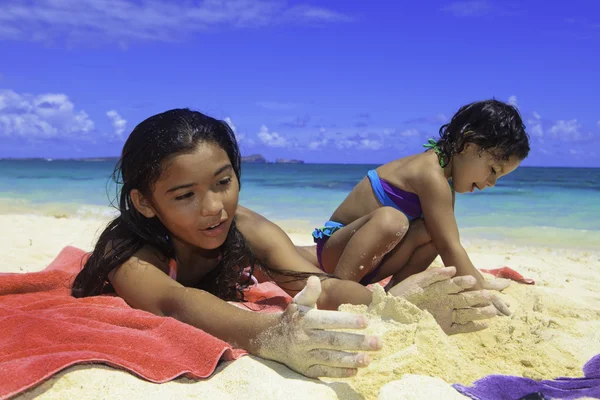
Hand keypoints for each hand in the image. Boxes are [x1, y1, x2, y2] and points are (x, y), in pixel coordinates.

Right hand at [252, 276, 382, 377]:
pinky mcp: (306, 369)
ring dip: (350, 359)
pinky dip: (339, 372)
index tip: (366, 322)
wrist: (271, 339)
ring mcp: (305, 356)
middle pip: (333, 341)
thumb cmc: (292, 318)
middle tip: (377, 343)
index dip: (346, 321)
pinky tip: (355, 371)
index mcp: (305, 320)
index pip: (327, 320)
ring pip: (330, 359)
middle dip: (356, 342)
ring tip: (368, 359)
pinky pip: (324, 372)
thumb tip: (315, 278)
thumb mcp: (298, 303)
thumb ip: (309, 292)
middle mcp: (304, 339)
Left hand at [388, 267, 510, 334]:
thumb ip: (434, 275)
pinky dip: (473, 326)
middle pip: (466, 298)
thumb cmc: (402, 294)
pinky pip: (462, 327)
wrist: (390, 313)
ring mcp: (447, 314)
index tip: (477, 280)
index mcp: (440, 288)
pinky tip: (484, 325)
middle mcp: (446, 301)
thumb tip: (453, 269)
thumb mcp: (416, 281)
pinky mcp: (445, 327)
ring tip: (493, 311)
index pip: (458, 284)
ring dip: (480, 311)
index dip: (468, 282)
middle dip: (478, 297)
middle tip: (490, 296)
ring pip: (467, 312)